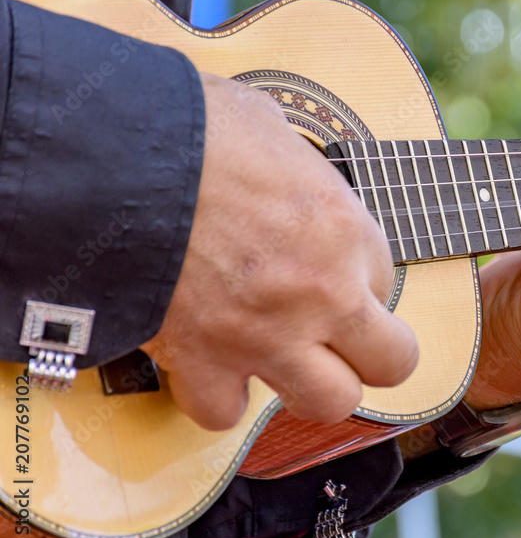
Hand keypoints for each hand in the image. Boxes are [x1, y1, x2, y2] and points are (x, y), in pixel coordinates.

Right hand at [141, 73, 417, 429]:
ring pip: (330, 402)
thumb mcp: (266, 125)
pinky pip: (224, 412)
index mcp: (344, 227)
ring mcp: (268, 334)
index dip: (355, 279)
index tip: (325, 271)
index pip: (385, 281)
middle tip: (338, 339)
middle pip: (393, 362)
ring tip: (281, 360)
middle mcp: (322, 291)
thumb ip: (293, 166)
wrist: (110, 155)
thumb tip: (281, 171)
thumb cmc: (186, 126)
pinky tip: (208, 369)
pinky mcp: (202, 360)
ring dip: (309, 386)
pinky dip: (215, 397)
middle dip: (370, 354)